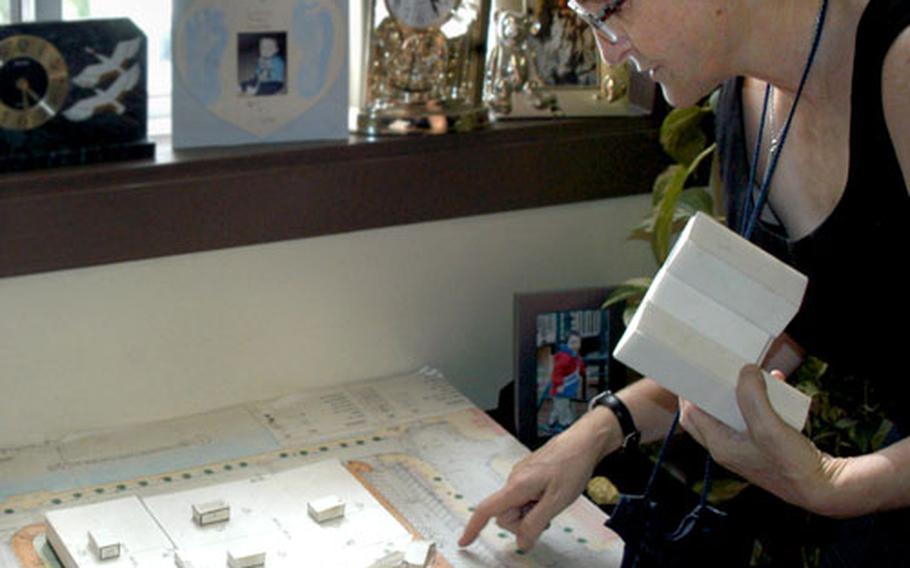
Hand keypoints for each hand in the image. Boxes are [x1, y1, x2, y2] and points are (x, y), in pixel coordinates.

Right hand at [459, 410, 616, 549]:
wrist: (583, 442)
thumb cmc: (572, 465)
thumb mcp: (556, 501)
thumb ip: (535, 523)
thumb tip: (521, 543)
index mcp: (517, 486)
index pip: (486, 510)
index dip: (473, 528)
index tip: (464, 542)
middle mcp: (514, 479)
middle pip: (506, 514)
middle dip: (523, 522)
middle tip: (547, 515)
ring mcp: (520, 475)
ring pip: (517, 507)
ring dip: (531, 513)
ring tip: (552, 502)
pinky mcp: (528, 474)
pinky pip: (524, 497)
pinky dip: (535, 503)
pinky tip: (551, 494)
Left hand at [678, 365, 842, 513]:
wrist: (825, 488)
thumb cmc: (793, 465)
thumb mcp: (768, 426)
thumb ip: (752, 396)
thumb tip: (745, 371)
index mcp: (720, 446)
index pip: (690, 415)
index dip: (688, 392)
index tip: (693, 372)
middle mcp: (729, 449)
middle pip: (708, 413)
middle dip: (712, 390)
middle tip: (719, 372)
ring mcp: (746, 449)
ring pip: (733, 413)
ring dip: (741, 393)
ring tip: (754, 375)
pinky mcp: (764, 446)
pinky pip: (756, 417)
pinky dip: (762, 402)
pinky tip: (778, 388)